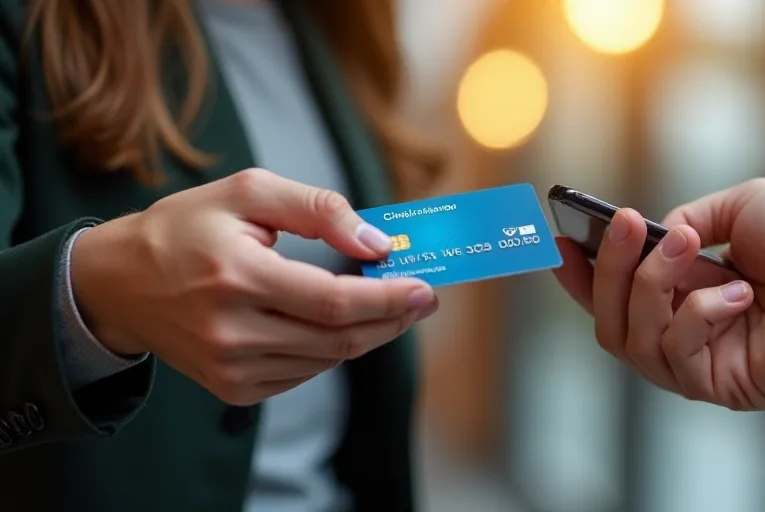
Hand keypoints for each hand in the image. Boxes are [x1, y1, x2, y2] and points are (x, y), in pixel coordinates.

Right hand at [71, 168, 437, 405]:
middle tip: (420, 298)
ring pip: (327, 360)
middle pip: (340, 339)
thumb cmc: (185, 228)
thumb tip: (377, 243)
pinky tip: (338, 323)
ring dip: (367, 334)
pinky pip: (304, 374)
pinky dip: (332, 349)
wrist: (118, 284)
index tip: (425, 288)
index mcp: (237, 277)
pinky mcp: (232, 388)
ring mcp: (231, 367)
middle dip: (391, 319)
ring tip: (387, 305)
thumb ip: (319, 210)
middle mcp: (232, 332)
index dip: (388, 299)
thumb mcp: (249, 192)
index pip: (334, 303)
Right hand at [553, 178, 764, 409]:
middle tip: (626, 224)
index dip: (583, 278)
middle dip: (611, 271)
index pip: (618, 299)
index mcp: (691, 295)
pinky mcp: (726, 388)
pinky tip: (739, 294)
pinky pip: (676, 357)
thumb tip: (646, 237)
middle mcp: (692, 335)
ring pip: (633, 341)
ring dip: (651, 286)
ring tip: (687, 245)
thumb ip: (681, 223)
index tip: (558, 245)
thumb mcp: (734, 208)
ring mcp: (707, 366)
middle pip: (611, 324)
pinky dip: (698, 316)